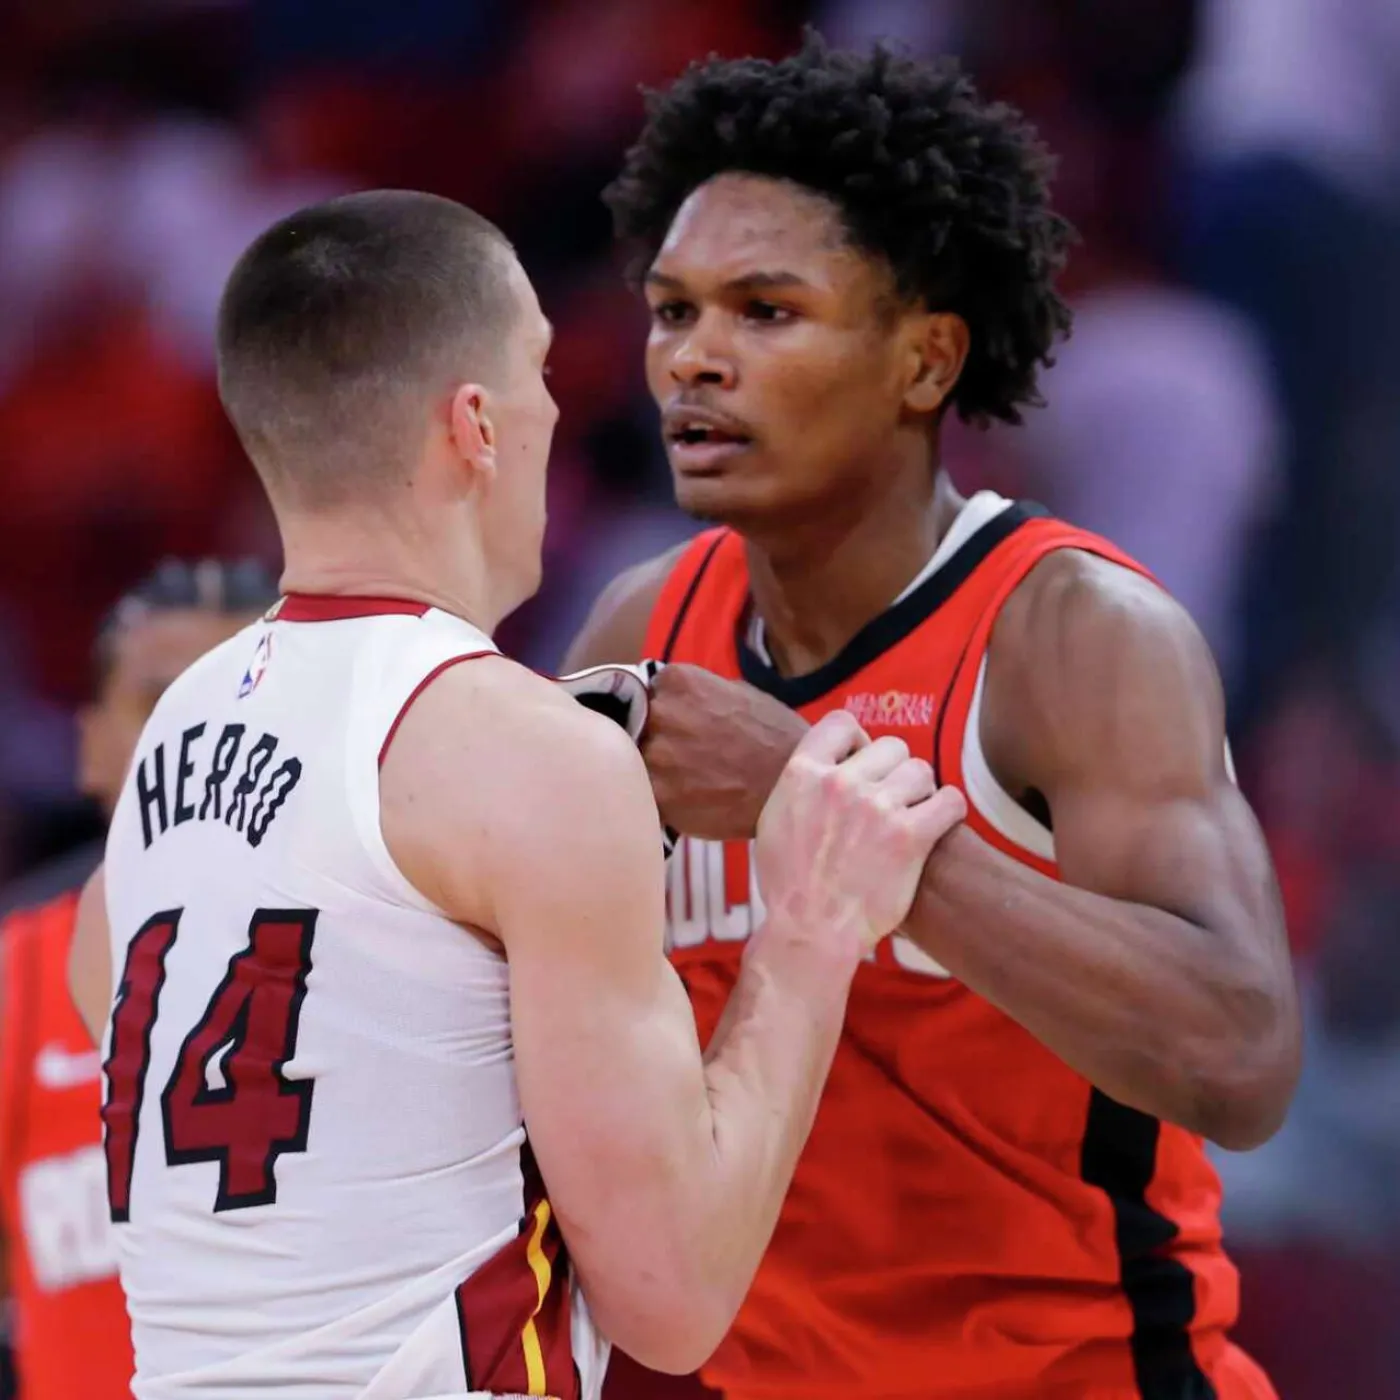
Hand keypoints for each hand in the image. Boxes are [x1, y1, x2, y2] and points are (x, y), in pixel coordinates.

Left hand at [642, 664, 808, 840]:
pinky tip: (689, 800)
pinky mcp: (659, 795)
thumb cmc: (776, 738)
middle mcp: (661, 712)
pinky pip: (647, 793)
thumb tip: (672, 700)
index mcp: (678, 680)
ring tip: (689, 780)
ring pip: (638, 762)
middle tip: (683, 755)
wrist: (794, 787)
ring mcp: (657, 756)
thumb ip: (697, 694)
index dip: (659, 710)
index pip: (645, 691)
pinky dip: (663, 799)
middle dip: (655, 739)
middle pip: (637, 725)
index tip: (674, 725)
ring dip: (656, 772)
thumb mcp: (739, 693)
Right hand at [756, 711, 966, 955]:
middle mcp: (840, 782)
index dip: (859, 741)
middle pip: (892, 746)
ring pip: (922, 771)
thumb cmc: (788, 883)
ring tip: (912, 817)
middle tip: (891, 801)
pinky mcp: (909, 837)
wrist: (809, 931)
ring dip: (921, 793)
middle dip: (894, 771)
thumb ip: (801, 785)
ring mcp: (877, 807)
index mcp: (802, 773)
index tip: (863, 765)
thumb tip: (824, 764)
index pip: (842, 723)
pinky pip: (950, 801)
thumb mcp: (774, 819)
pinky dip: (949, 811)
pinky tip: (937, 826)